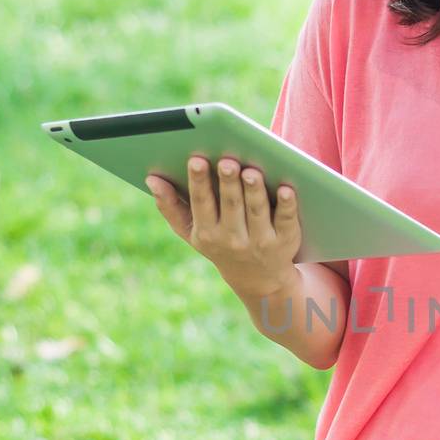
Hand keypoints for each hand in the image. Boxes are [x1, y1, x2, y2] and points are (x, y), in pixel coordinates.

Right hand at [145, 156, 301, 299]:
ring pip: (257, 211)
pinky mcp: (285, 240)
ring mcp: (260, 241)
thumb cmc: (220, 243)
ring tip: (251, 170)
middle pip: (231, 205)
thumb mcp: (191, 233)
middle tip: (227, 160)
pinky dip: (287, 205)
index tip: (197, 160)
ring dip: (254, 190)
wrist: (259, 279)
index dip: (199, 182)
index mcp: (206, 232)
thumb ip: (170, 206)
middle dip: (228, 183)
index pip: (201, 203)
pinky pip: (286, 220)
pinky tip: (287, 188)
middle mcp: (233, 239)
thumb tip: (151, 179)